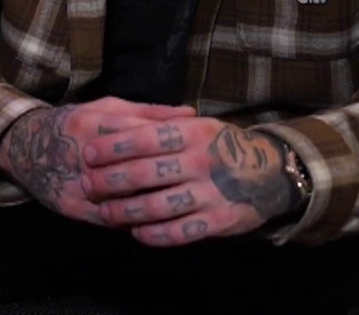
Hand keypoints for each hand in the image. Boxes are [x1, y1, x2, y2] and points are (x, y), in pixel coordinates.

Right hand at [0, 98, 197, 225]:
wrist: (25, 147)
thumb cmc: (75, 123)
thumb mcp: (107, 107)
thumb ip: (148, 112)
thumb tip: (191, 113)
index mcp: (91, 122)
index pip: (140, 137)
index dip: (172, 148)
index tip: (197, 155)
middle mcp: (80, 153)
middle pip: (134, 172)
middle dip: (166, 180)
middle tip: (196, 185)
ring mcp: (74, 183)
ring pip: (123, 200)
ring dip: (153, 204)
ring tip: (179, 204)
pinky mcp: (70, 206)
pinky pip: (109, 218)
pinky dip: (134, 219)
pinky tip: (154, 219)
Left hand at [80, 117, 300, 245]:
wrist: (271, 170)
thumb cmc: (220, 145)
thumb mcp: (196, 126)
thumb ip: (160, 124)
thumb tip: (116, 124)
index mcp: (191, 133)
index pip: (143, 138)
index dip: (112, 147)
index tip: (87, 153)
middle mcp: (200, 161)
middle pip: (144, 173)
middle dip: (109, 180)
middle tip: (87, 184)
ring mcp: (211, 192)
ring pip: (158, 205)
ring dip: (125, 211)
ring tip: (105, 212)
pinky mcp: (220, 221)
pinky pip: (181, 231)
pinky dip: (155, 234)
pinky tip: (137, 234)